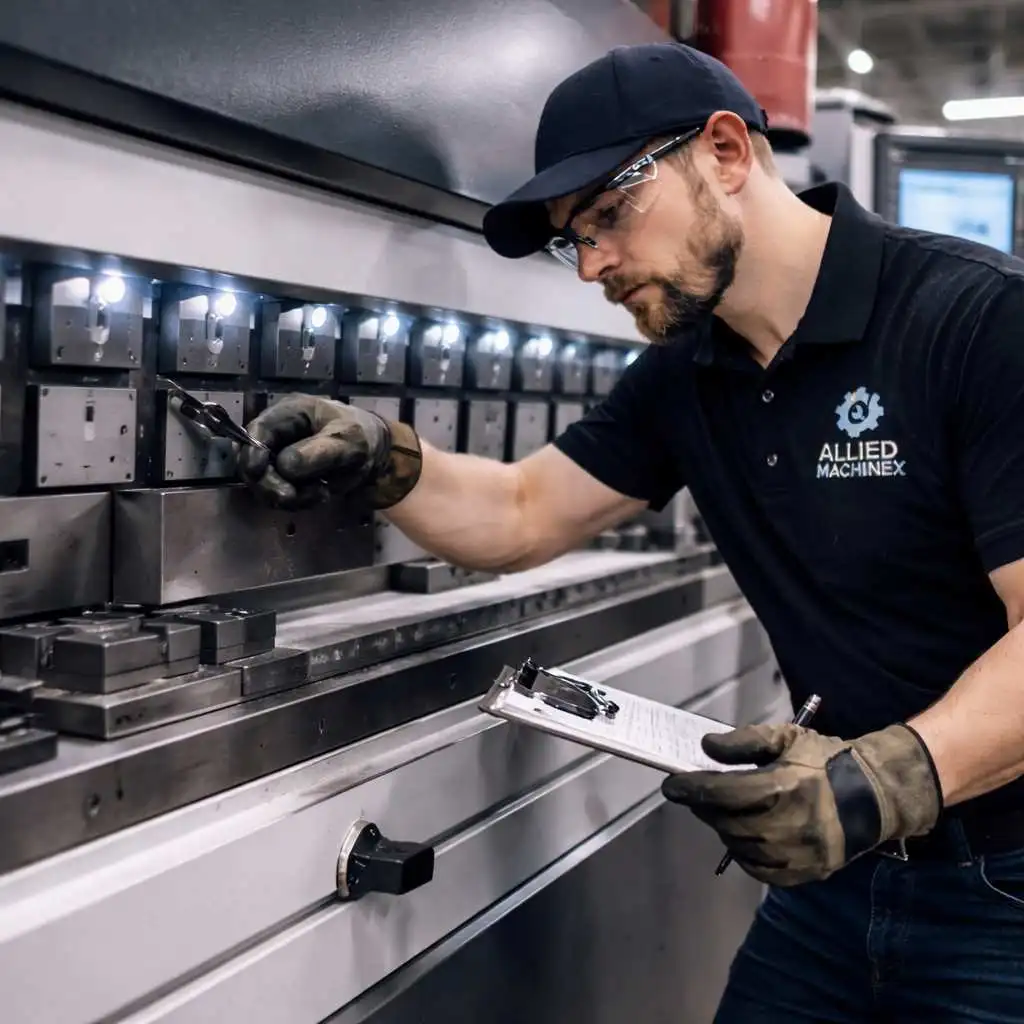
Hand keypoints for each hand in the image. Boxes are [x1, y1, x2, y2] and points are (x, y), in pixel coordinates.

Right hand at [238, 395, 421, 510]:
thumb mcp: (348, 441)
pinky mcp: (288, 478)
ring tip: (319, 494)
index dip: (251, 452)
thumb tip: (285, 466)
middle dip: (269, 482)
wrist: (377, 454)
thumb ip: (318, 453)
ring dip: (287, 495)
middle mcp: (280, 434)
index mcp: (291, 413)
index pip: (258, 430)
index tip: (257, 473)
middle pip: (254, 460)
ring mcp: (281, 457)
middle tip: (290, 497)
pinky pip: (282, 494)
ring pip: (265, 482)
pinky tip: (320, 495)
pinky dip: (298, 501)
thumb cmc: (363, 437)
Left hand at [662, 722, 941, 885]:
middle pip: (726, 821)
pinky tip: (743, 836)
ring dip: (724, 828)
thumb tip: (706, 747)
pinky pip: (760, 870)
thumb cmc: (825, 761)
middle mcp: (788, 824)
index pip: (721, 792)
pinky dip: (745, 854)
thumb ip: (744, 741)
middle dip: (705, 807)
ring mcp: (797, 853)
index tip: (671, 786)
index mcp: (783, 787)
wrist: (875, 794)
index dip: (691, 789)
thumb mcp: (786, 738)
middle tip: (698, 795)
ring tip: (724, 811)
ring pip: (739, 846)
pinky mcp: (806, 873)